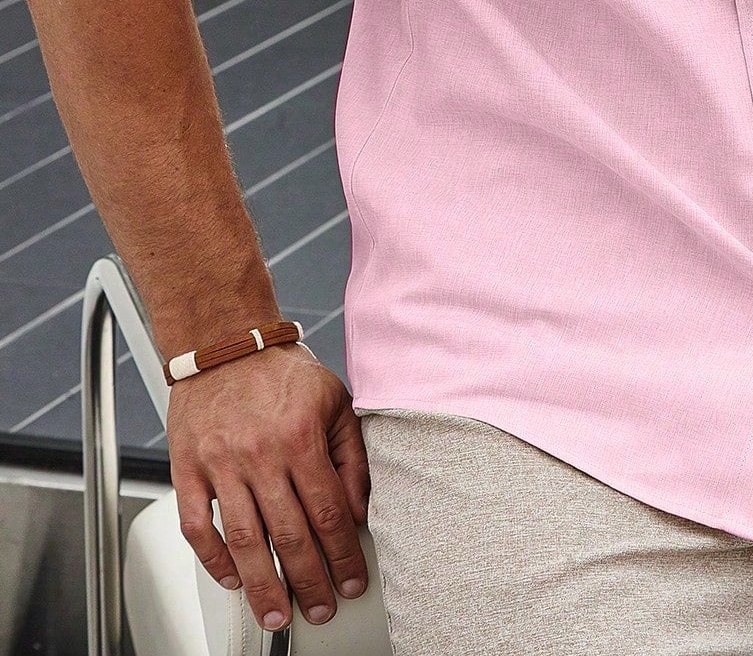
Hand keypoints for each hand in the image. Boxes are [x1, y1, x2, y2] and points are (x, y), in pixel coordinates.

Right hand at [167, 341, 371, 634]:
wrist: (226, 342)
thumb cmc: (282, 373)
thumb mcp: (334, 401)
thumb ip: (352, 454)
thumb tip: (359, 508)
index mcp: (300, 436)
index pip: (329, 511)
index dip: (342, 553)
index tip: (351, 580)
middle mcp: (260, 453)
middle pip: (289, 535)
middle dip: (308, 582)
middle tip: (321, 609)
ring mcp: (221, 464)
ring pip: (244, 540)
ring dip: (262, 586)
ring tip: (277, 616)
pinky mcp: (188, 468)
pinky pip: (197, 526)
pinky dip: (212, 560)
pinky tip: (232, 580)